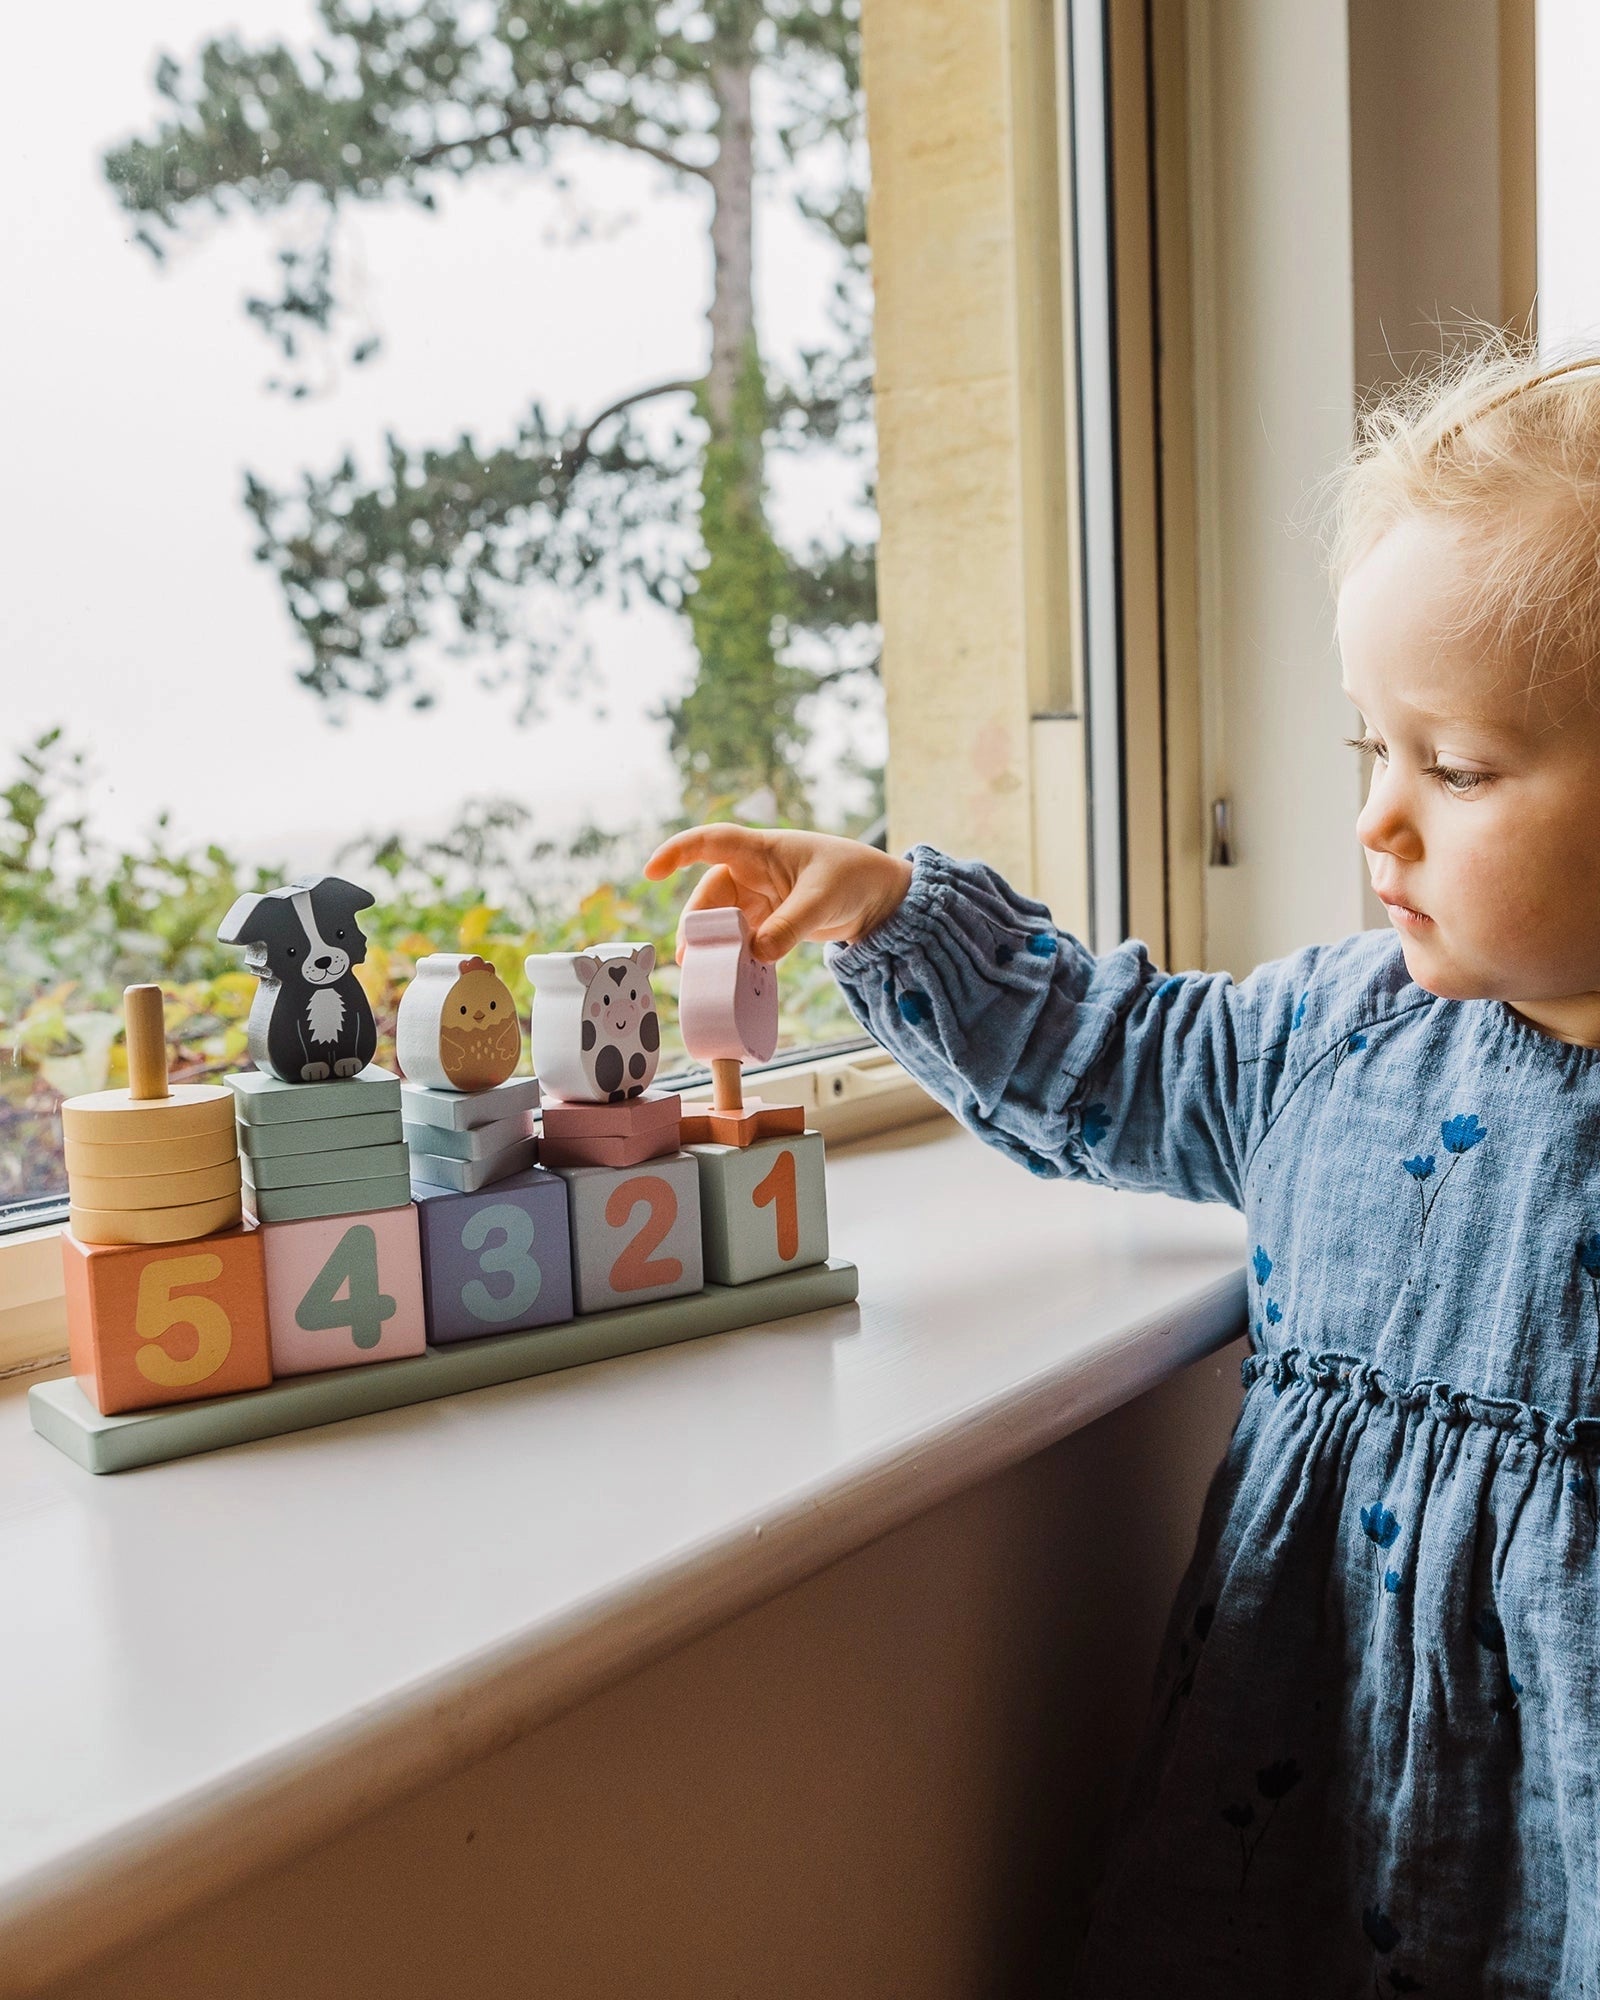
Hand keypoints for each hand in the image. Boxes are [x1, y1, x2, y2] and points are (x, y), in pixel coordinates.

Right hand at [644, 825, 913, 962]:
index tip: (651, 872)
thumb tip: (756, 953)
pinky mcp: (771, 921)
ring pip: (723, 921)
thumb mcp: (822, 900)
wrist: (882, 897)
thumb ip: (789, 926)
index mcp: (763, 850)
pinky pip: (743, 938)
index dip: (678, 852)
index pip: (712, 842)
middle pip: (710, 895)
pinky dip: (735, 956)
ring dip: (713, 945)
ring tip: (704, 974)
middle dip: (698, 924)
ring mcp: (761, 898)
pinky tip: (731, 977)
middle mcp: (755, 872)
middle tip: (690, 958)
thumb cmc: (854, 878)